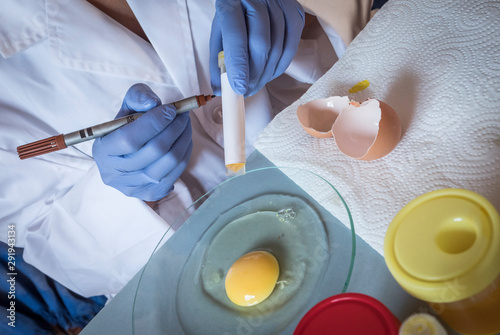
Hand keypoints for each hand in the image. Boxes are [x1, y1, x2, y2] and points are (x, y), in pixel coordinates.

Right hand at [92, 84, 192, 200]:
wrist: (125, 155)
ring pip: (170, 162)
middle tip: (184, 114)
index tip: (171, 109)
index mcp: (103, 151)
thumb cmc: (126, 127)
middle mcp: (115, 174)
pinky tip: (183, 140)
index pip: (130, 139)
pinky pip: (177, 172)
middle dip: (175, 128)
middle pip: (155, 151)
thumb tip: (154, 104)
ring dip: (184, 139)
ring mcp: (134, 187)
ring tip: (186, 125)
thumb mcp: (126, 106)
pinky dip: (185, 153)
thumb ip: (138, 97)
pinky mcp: (151, 193)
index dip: (155, 122)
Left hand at [210, 0, 304, 96]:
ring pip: (278, 47)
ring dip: (267, 74)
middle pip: (260, 44)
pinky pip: (291, 46)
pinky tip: (270, 73)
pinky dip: (281, 65)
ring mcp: (279, 4)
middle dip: (254, 75)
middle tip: (247, 90)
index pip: (236, 37)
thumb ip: (218, 60)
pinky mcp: (295, 11)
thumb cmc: (234, 15)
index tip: (239, 88)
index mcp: (231, 2)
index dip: (239, 66)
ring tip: (256, 84)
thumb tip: (221, 89)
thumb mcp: (220, 31)